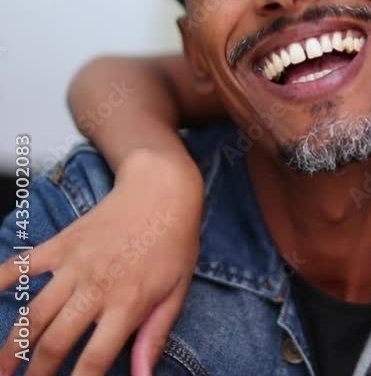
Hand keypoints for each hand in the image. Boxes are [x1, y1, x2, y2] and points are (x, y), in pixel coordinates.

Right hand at [0, 149, 203, 375]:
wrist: (162, 190)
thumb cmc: (175, 242)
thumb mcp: (177, 292)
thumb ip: (155, 336)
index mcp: (128, 303)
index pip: (95, 358)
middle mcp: (96, 287)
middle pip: (55, 341)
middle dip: (36, 372)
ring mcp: (74, 265)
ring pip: (33, 313)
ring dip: (11, 346)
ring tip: (0, 370)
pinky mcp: (60, 245)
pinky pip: (22, 266)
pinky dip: (0, 281)